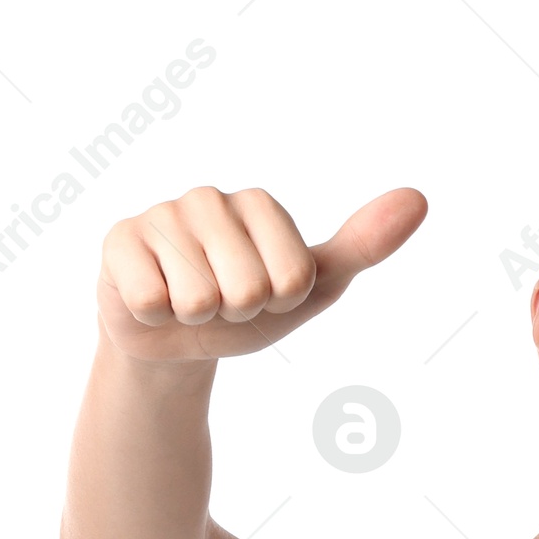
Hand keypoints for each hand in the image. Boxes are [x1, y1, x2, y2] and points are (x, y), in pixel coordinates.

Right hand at [95, 184, 427, 361]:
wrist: (176, 340)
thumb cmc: (249, 308)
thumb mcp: (313, 286)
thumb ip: (364, 245)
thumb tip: (420, 198)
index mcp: (259, 204)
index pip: (291, 278)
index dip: (280, 305)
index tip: (265, 297)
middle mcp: (209, 198)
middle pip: (246, 290)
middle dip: (236, 315)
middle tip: (222, 304)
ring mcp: (161, 215)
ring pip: (199, 299)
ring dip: (196, 318)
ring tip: (186, 300)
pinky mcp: (118, 241)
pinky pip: (151, 300)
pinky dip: (154, 317)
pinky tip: (152, 298)